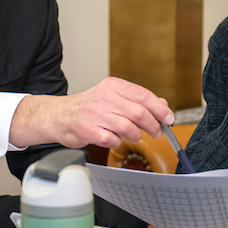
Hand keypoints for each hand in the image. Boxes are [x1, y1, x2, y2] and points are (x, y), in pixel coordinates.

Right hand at [9, 77, 172, 148]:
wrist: (59, 116)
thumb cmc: (89, 107)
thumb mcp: (114, 97)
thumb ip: (138, 100)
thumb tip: (163, 106)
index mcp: (113, 86)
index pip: (143, 95)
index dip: (160, 108)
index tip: (169, 118)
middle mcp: (104, 97)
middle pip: (139, 112)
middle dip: (153, 125)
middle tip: (157, 132)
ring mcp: (95, 114)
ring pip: (129, 127)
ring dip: (136, 135)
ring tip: (134, 135)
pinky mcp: (88, 131)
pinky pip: (113, 140)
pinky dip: (118, 142)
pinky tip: (115, 138)